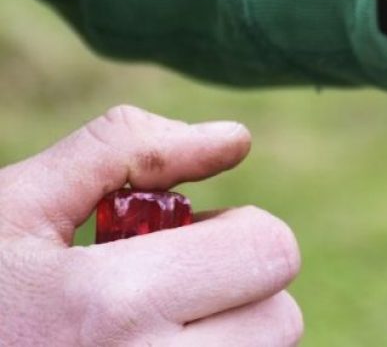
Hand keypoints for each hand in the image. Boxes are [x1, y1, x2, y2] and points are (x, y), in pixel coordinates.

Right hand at [0, 106, 302, 345]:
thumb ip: (122, 153)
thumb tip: (235, 139)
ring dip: (231, 339)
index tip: (184, 240)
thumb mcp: (13, 207)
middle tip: (170, 288)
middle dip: (239, 290)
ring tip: (152, 330)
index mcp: (111, 303)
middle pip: (281, 319)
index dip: (236, 230)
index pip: (270, 249)